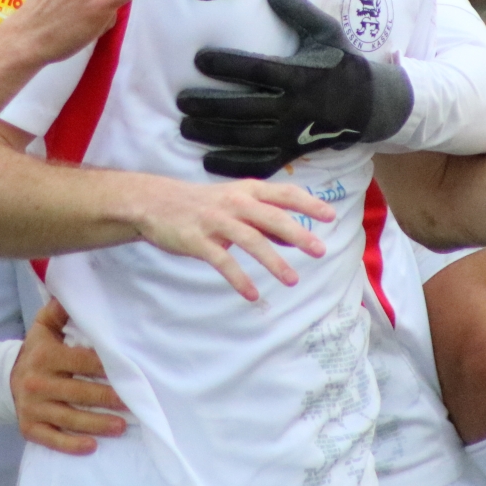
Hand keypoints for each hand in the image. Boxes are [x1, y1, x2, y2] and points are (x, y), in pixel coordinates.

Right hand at [12, 299, 127, 454]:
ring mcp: (33, 408)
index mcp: (45, 356)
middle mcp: (38, 383)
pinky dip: (71, 445)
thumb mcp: (43, 327)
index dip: (104, 366)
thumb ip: (59, 311)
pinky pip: (52, 439)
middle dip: (107, 397)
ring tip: (122, 426)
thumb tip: (72, 292)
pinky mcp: (29, 428)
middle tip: (133, 401)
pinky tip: (92, 446)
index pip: (80, 361)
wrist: (4, 379)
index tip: (127, 370)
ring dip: (97, 423)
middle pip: (78, 391)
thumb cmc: (36, 352)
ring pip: (69, 418)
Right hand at [128, 175, 335, 300]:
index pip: (283, 194)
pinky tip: (253, 294)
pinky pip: (223, 262)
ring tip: (292, 280)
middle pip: (272, 217)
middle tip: (320, 250)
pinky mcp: (198, 241)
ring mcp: (216, 222)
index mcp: (246, 191)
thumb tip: (292, 236)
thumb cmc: (201, 203)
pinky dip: (240, 279)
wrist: (155, 202)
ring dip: (274, 261)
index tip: (330, 216)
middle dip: (298, 234)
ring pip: (251, 240)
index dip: (308, 204)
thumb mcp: (233, 202)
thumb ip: (262, 217)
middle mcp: (234, 203)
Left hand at [176, 0, 414, 177]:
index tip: (199, 59)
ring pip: (247, 138)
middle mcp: (294, 107)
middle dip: (209, 105)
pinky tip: (207, 160)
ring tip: (184, 126)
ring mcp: (292, 134)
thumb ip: (298, 11)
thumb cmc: (342, 62)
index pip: (257, 70)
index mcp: (301, 75)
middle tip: (180, 100)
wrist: (369, 105)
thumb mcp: (327, 31)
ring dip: (213, 134)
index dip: (227, 65)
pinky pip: (260, 164)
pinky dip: (233, 165)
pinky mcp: (293, 153)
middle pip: (245, 109)